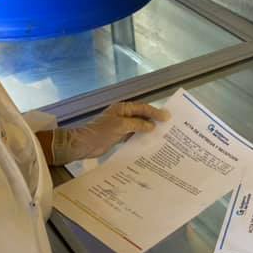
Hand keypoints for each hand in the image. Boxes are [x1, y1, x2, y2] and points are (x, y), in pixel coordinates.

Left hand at [50, 102, 169, 164]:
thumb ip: (137, 125)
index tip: (167, 117)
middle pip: (142, 116)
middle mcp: (123, 115)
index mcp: (123, 108)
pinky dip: (141, 137)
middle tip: (168, 126)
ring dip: (148, 130)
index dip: (155, 112)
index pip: (143, 108)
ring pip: (138, 126)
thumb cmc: (101, 131)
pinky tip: (149, 142)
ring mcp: (121, 126)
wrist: (84, 144)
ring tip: (161, 135)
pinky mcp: (118, 136)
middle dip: (154, 120)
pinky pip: (133, 135)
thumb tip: (152, 126)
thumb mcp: (121, 126)